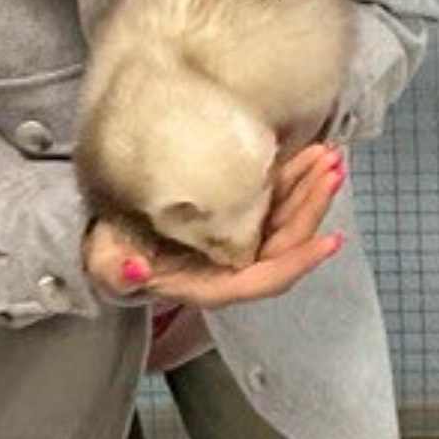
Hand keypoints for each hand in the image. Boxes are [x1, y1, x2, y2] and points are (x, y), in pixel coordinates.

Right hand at [83, 143, 347, 312]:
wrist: (115, 242)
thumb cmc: (114, 258)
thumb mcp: (107, 265)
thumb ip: (117, 273)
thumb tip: (136, 272)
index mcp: (213, 284)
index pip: (264, 277)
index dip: (298, 262)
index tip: (329, 240)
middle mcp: (236, 264)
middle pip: (286, 242)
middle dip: (312, 206)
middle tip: (331, 169)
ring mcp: (242, 238)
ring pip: (288, 218)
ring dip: (310, 187)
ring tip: (329, 156)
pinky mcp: (242, 214)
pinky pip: (276, 199)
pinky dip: (295, 177)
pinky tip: (310, 153)